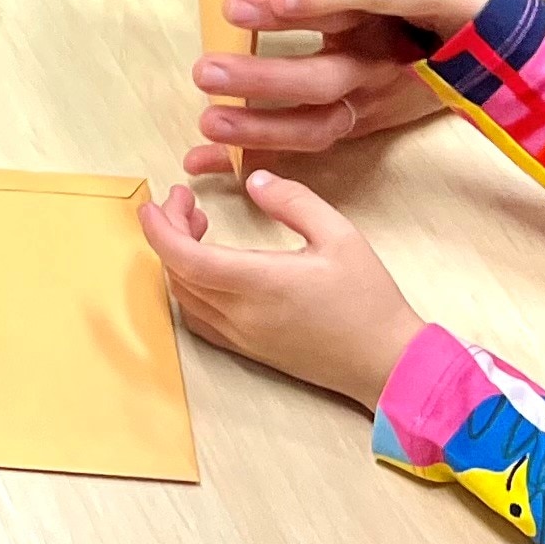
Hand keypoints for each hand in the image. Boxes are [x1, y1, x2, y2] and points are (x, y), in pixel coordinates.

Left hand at [141, 171, 428, 407]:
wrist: (387, 363)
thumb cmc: (369, 299)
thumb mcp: (339, 235)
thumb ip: (292, 201)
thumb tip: (254, 180)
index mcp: (259, 282)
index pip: (184, 257)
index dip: (159, 228)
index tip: (157, 200)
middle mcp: (241, 314)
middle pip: (177, 273)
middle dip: (168, 233)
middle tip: (185, 203)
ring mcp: (242, 337)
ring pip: (185, 297)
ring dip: (178, 261)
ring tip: (199, 228)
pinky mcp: (249, 350)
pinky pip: (200, 319)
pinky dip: (190, 289)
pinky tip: (210, 268)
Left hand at [165, 0, 489, 173]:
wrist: (477, 13)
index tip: (237, 1)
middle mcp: (377, 38)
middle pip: (323, 68)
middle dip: (261, 73)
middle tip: (204, 69)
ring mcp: (374, 81)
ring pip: (318, 113)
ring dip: (259, 123)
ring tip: (205, 123)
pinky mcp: (366, 112)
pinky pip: (314, 139)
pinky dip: (265, 152)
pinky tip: (215, 159)